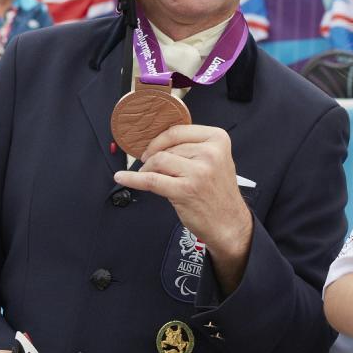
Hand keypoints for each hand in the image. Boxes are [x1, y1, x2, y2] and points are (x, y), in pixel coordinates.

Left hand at [114, 124, 252, 290]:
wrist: (229, 222)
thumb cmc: (218, 193)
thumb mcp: (215, 160)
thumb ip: (193, 147)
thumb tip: (158, 141)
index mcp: (218, 140)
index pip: (178, 130)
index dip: (159, 140)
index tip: (151, 148)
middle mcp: (211, 153)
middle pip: (167, 147)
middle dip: (153, 157)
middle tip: (150, 168)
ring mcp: (199, 172)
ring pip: (158, 161)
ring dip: (147, 169)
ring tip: (148, 176)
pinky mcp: (185, 190)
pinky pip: (151, 180)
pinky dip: (133, 179)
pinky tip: (123, 178)